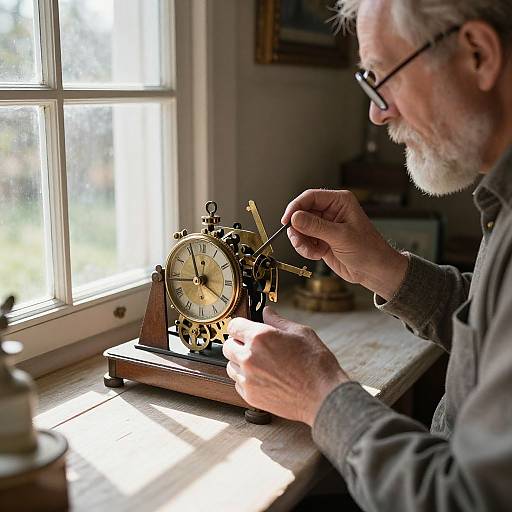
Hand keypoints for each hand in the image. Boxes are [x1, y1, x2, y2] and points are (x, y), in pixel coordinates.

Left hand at [222, 307, 348, 425]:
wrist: (323, 396)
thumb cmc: (316, 364)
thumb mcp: (301, 333)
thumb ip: (278, 321)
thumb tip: (267, 312)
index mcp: (260, 337)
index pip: (234, 325)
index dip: (240, 325)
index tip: (244, 328)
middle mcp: (249, 357)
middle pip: (228, 346)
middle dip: (238, 343)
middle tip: (254, 346)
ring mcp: (248, 378)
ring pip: (230, 365)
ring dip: (240, 362)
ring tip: (261, 363)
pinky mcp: (250, 396)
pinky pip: (237, 383)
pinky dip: (246, 379)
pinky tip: (263, 377)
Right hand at [281, 189, 407, 300]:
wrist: (373, 271)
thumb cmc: (367, 250)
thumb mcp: (340, 236)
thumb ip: (316, 226)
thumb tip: (294, 217)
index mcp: (339, 201)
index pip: (310, 197)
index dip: (296, 207)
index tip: (286, 221)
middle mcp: (330, 211)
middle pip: (301, 213)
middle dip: (298, 228)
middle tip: (299, 240)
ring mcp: (324, 226)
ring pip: (299, 228)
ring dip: (301, 241)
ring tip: (312, 252)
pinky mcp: (320, 239)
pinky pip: (303, 240)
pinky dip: (305, 249)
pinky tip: (317, 255)